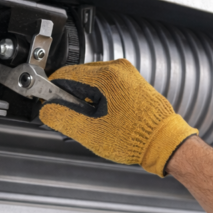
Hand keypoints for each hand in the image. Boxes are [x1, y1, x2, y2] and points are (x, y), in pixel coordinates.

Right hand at [39, 59, 197, 175]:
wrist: (166, 143)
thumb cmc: (136, 138)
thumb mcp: (89, 132)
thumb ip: (61, 117)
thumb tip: (46, 109)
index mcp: (106, 76)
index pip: (64, 75)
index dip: (52, 91)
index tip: (48, 105)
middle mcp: (119, 69)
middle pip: (79, 78)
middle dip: (72, 99)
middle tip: (76, 121)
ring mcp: (128, 75)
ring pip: (93, 84)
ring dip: (86, 102)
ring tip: (96, 123)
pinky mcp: (134, 84)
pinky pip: (107, 88)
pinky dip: (100, 102)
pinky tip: (107, 119)